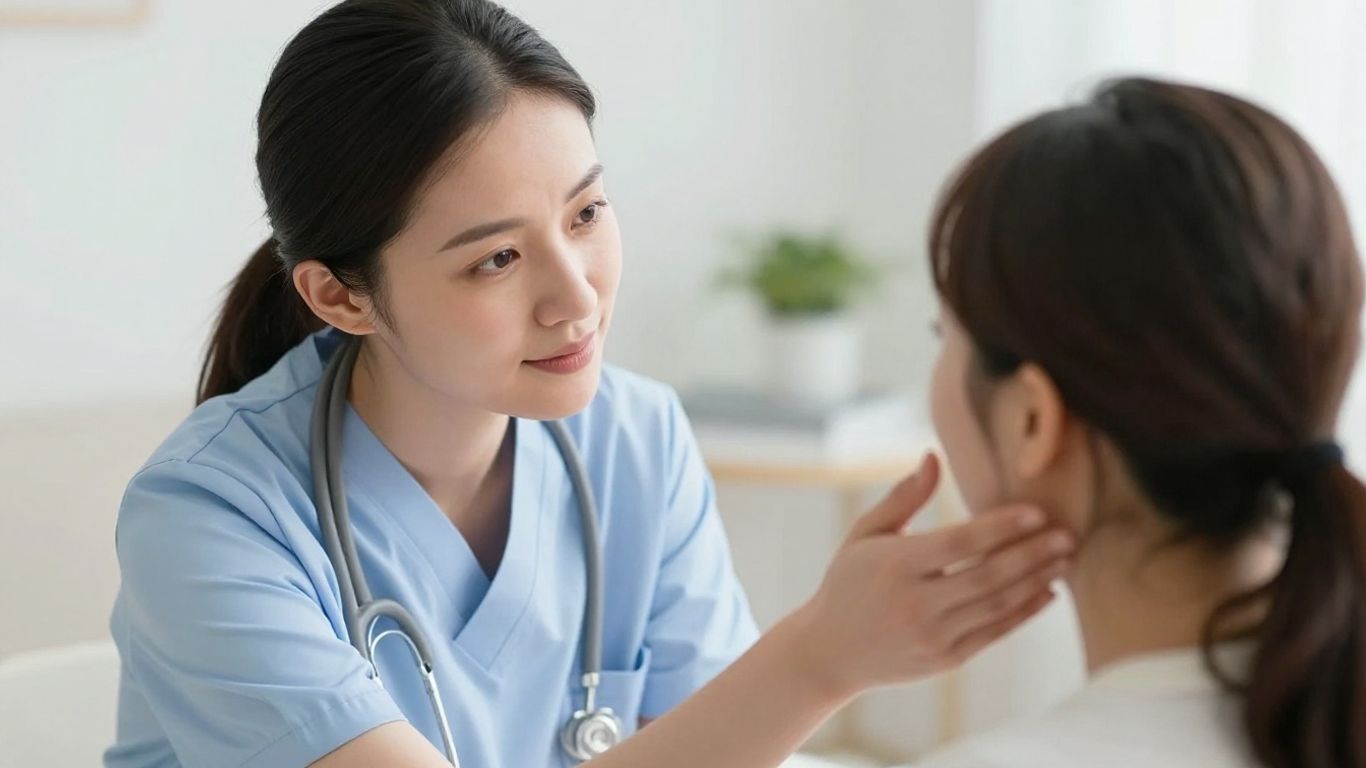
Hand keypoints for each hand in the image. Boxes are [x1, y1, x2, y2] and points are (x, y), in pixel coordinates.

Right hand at [782, 452, 1073, 700]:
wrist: (830, 651)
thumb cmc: (848, 582)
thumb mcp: (865, 535)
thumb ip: (902, 497)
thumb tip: (933, 456)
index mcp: (895, 564)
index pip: (960, 542)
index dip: (1002, 527)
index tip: (1036, 512)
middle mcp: (916, 602)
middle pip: (988, 575)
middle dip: (1032, 554)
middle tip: (1067, 534)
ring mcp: (933, 635)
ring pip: (997, 605)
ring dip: (1036, 581)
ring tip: (1064, 559)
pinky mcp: (946, 659)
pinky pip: (994, 633)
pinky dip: (1024, 612)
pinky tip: (1045, 592)